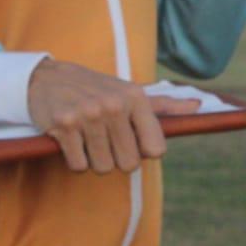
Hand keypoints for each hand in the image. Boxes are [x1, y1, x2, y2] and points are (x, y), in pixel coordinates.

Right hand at [26, 59, 199, 172]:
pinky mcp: (64, 126)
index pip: (156, 149)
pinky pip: (79, 165)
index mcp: (135, 98)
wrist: (47, 78)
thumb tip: (197, 107)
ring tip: (88, 139)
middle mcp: (113, 105)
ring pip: (103, 167)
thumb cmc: (96, 89)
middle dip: (117, 159)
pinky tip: (72, 141)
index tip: (131, 140)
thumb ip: (164, 104)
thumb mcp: (130, 91)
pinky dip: (76, 160)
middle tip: (105, 140)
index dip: (143, 151)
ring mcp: (88, 115)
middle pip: (129, 163)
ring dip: (95, 160)